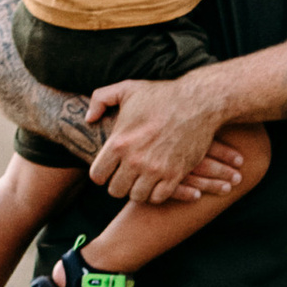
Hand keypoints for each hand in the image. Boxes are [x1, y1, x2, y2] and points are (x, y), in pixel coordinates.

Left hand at [84, 73, 243, 204]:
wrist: (198, 102)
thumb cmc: (161, 94)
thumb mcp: (126, 88)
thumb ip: (100, 99)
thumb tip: (88, 119)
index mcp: (119, 142)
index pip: (97, 175)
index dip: (101, 174)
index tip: (109, 169)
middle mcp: (135, 160)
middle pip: (115, 190)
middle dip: (119, 183)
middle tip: (126, 175)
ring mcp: (156, 170)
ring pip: (137, 196)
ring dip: (138, 189)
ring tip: (141, 179)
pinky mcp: (175, 174)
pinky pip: (159, 197)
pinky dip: (156, 193)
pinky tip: (157, 182)